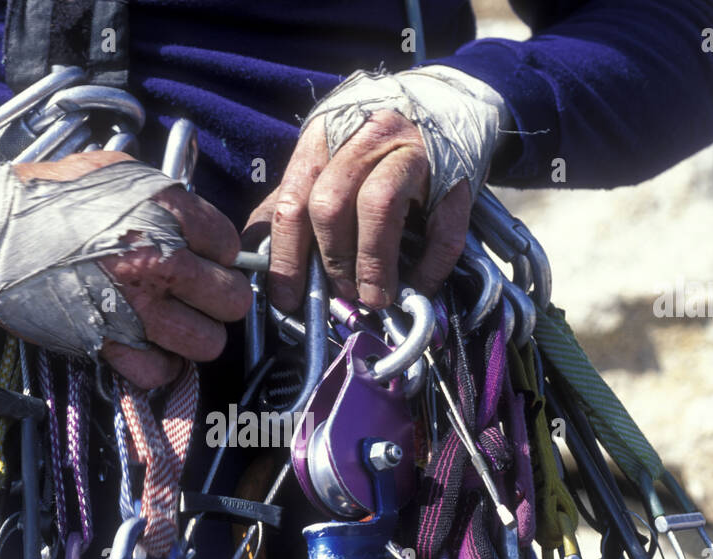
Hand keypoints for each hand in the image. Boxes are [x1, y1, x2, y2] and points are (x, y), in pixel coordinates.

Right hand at [0, 151, 249, 390]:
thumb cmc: (49, 198)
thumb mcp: (118, 173)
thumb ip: (168, 199)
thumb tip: (199, 228)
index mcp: (167, 212)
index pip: (230, 247)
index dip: (217, 255)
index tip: (200, 259)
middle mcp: (160, 261)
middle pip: (231, 300)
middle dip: (217, 299)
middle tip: (195, 297)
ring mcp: (137, 307)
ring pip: (206, 343)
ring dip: (194, 338)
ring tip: (173, 326)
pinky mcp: (109, 343)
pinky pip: (161, 372)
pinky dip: (159, 367)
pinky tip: (147, 349)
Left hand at [247, 111, 471, 312]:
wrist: (446, 105)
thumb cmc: (375, 148)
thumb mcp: (327, 161)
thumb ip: (293, 201)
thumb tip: (257, 252)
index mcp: (325, 136)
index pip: (293, 200)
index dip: (287, 257)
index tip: (288, 298)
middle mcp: (367, 137)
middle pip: (331, 203)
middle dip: (332, 260)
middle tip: (339, 295)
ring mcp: (414, 152)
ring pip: (379, 206)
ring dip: (372, 264)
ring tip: (374, 298)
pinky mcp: (456, 176)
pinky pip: (440, 229)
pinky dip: (428, 267)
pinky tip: (416, 287)